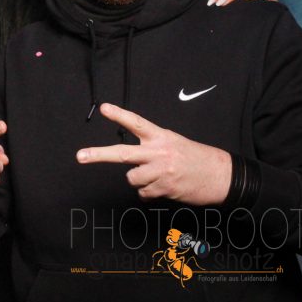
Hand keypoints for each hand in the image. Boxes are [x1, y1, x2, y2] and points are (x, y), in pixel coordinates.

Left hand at [76, 103, 231, 205]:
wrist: (221, 176)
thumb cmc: (195, 158)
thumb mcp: (173, 142)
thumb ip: (151, 145)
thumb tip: (131, 158)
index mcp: (161, 137)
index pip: (137, 123)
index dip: (119, 115)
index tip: (103, 108)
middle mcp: (159, 152)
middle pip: (122, 153)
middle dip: (98, 154)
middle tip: (80, 156)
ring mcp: (161, 171)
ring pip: (132, 178)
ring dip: (139, 180)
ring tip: (156, 176)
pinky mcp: (165, 188)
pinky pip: (144, 193)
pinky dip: (149, 192)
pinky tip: (163, 186)